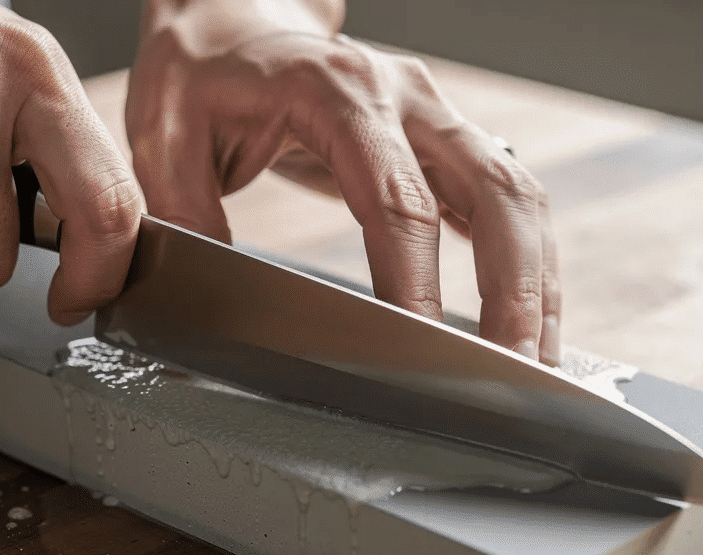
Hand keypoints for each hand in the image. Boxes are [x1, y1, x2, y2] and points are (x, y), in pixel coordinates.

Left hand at [127, 1, 558, 363]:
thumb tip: (210, 298)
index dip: (415, 280)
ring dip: (537, 282)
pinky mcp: (447, 140)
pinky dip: (529, 263)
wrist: (234, 24)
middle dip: (512, 290)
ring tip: (536, 362)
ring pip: (519, 197)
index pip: (396, 199)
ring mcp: (436, 115)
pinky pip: (509, 201)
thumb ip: (189, 215)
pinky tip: (530, 319)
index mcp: (336, 93)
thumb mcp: (166, 137)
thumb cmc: (202, 75)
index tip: (421, 349)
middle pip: (493, 193)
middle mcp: (404, 98)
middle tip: (510, 372)